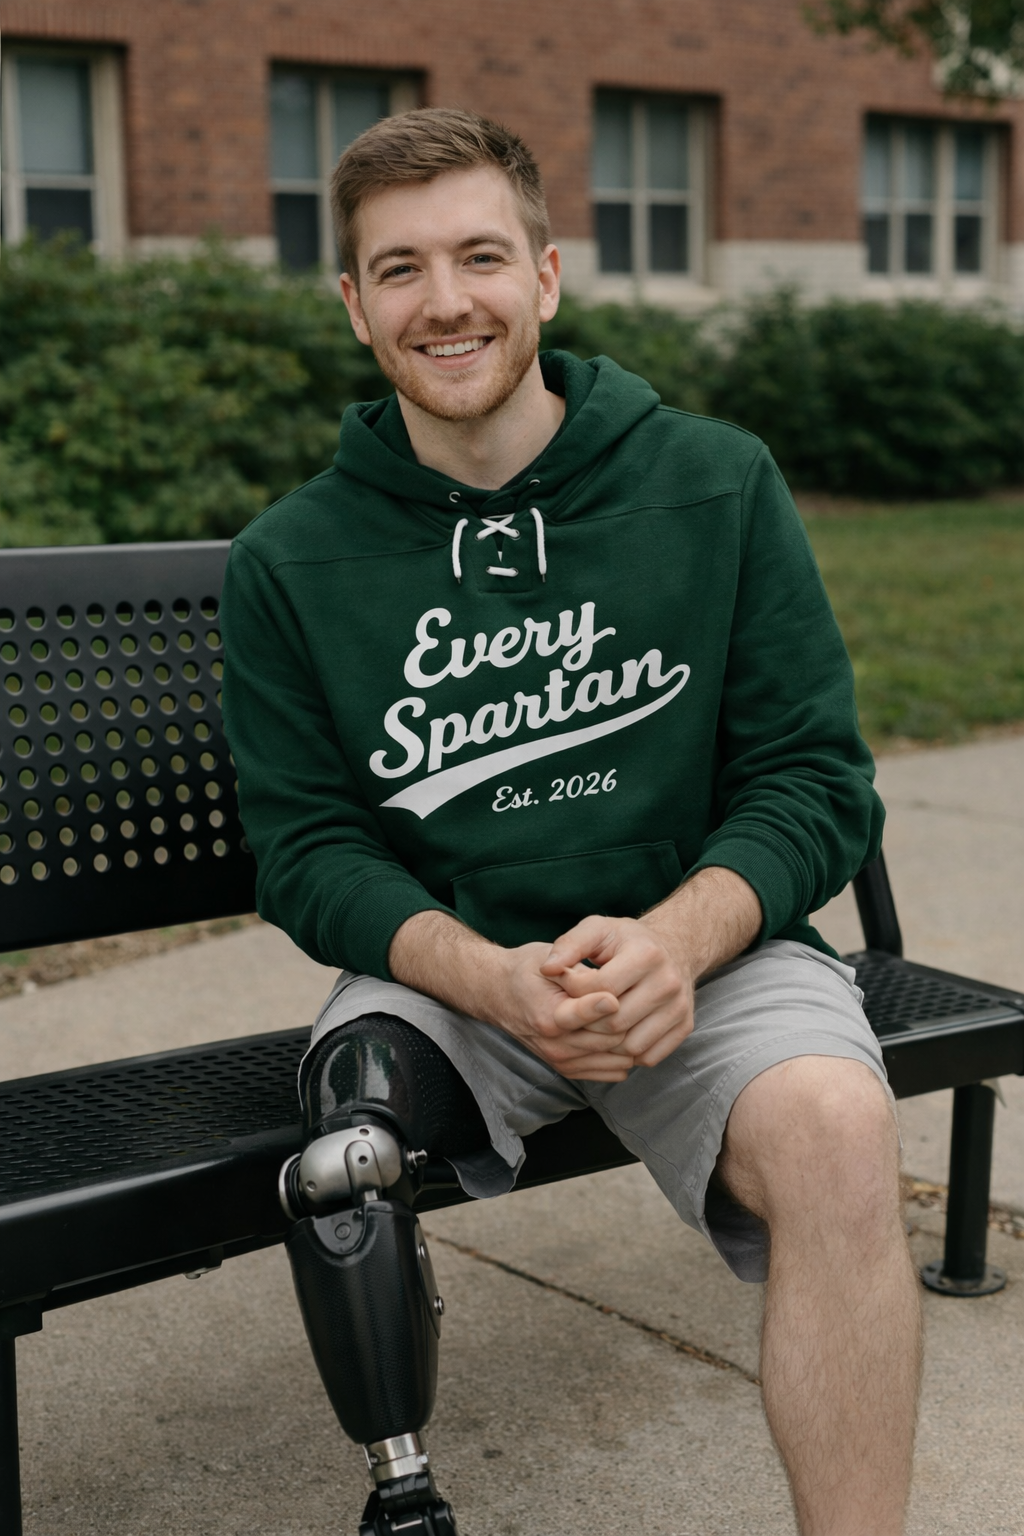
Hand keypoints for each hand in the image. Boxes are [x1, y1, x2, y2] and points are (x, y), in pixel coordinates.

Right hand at [494, 941, 637, 1081]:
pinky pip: (612, 1071)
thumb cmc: (527, 971)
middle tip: (631, 998)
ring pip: (616, 1058)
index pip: (587, 1016)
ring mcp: (562, 1060)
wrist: (500, 992)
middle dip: (625, 1018)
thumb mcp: (548, 961)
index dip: (607, 1003)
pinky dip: (622, 1054)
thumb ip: (578, 976)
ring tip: (632, 1015)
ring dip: (628, 1038)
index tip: (616, 994)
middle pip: (610, 1038)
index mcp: (549, 1015)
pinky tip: (623, 1033)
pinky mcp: (568, 1069)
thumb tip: (608, 991)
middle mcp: (555, 1044)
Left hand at [541, 916, 696, 1068]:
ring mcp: (680, 1008)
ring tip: (595, 1023)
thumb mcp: (597, 930)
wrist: (673, 949)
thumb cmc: (626, 940)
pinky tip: (617, 1034)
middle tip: (578, 1010)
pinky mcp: (685, 1027)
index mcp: (646, 954)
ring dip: (606, 1043)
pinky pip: (648, 1056)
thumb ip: (569, 945)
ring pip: (631, 1046)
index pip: (600, 990)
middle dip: (588, 1021)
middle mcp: (668, 982)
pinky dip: (628, 1053)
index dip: (575, 992)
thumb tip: (547, 968)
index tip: (568, 985)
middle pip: (614, 1022)